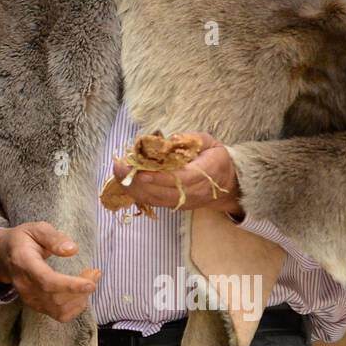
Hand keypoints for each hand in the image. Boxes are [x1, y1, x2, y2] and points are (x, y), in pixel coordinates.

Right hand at [0, 222, 100, 322]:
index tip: (91, 283)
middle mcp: (24, 285)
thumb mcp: (37, 229)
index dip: (69, 285)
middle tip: (95, 273)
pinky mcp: (36, 306)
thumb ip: (54, 238)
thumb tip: (72, 250)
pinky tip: (80, 293)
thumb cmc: (24, 240)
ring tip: (89, 280)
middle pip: (55, 298)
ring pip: (59, 309)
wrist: (4, 256)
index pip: (46, 281)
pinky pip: (59, 315)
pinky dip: (75, 307)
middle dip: (81, 289)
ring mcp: (29, 298)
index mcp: (24, 263)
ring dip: (81, 298)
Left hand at [111, 132, 241, 215]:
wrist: (228, 184)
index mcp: (207, 172)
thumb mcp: (209, 142)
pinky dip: (138, 193)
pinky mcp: (177, 205)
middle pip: (164, 191)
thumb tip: (169, 140)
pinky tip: (125, 182)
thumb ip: (191, 139)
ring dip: (134, 187)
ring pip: (157, 199)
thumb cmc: (216, 158)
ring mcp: (186, 201)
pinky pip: (155, 202)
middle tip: (119, 167)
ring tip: (117, 172)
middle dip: (139, 181)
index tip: (141, 172)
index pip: (183, 179)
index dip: (161, 177)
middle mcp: (196, 191)